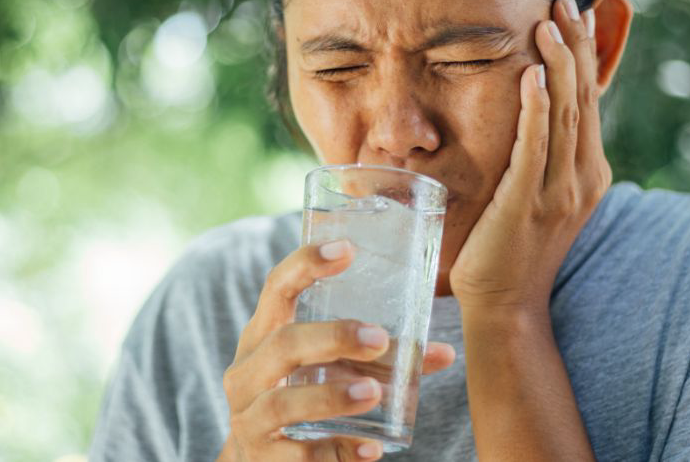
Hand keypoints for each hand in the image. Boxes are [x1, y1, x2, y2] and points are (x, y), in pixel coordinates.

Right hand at [219, 239, 456, 461]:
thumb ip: (378, 359)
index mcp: (263, 335)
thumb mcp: (328, 370)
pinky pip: (298, 457)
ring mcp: (247, 418)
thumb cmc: (301, 399)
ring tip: (374, 392)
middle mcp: (247, 372)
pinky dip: (336, 452)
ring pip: (282, 402)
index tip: (346, 249)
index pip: (276, 289)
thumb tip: (442, 353)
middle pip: (282, 344)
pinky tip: (370, 449)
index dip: (305, 265)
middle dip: (332, 338)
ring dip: (332, 396)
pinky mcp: (259, 459)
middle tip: (379, 338)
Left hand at [448, 0, 613, 312]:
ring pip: (564, 113)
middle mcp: (583, 177)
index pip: (589, 101)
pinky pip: (535, 145)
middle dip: (576, 45)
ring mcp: (559, 190)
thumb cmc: (515, 248)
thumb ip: (544, 155)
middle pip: (582, 98)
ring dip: (558, 63)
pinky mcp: (528, 201)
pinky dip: (536, 106)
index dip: (585, 54)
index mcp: (589, 172)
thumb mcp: (540, 193)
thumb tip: (538, 114)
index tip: (577, 12)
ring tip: (550, 20)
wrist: (506, 304)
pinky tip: (532, 73)